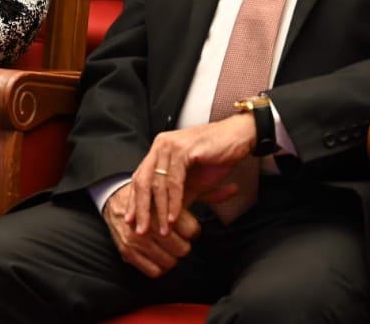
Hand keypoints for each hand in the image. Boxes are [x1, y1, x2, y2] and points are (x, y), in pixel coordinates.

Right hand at [101, 182, 198, 277]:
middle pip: (182, 249)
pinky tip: (158, 257)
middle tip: (177, 240)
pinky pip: (154, 271)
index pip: (191, 231)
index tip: (188, 230)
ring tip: (167, 248)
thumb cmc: (143, 198)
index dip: (193, 232)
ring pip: (170, 262)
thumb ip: (181, 206)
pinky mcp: (127, 252)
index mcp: (159, 208)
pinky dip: (160, 267)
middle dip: (183, 245)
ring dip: (171, 257)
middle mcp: (148, 226)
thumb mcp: (163, 194)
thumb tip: (200, 217)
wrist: (113, 197)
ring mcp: (136, 241)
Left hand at [129, 115, 255, 235]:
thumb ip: (178, 196)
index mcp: (158, 151)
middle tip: (140, 231)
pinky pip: (174, 181)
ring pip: (158, 183)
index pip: (140, 179)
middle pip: (143, 181)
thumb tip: (166, 218)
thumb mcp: (193, 182)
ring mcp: (170, 146)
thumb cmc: (216, 158)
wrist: (238, 138)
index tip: (131, 222)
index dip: (134, 201)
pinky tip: (173, 218)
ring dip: (159, 211)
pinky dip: (173, 202)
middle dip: (141, 209)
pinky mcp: (183, 149)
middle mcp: (160, 146)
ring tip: (162, 231)